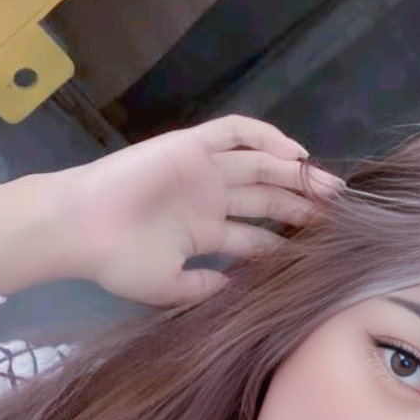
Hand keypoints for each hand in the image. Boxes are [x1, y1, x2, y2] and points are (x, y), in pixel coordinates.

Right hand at [67, 114, 342, 306]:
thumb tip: (239, 286)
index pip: (258, 238)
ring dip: (296, 174)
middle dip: (303, 206)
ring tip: (330, 187)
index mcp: (205, 233)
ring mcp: (203, 171)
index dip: (289, 244)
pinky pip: (234, 131)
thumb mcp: (168, 288)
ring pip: (261, 166)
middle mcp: (210, 200)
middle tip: (340, 215)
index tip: (321, 252)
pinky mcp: (191, 145)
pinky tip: (295, 154)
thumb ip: (205, 287)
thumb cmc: (118, 260)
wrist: (79, 229)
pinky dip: (266, 136)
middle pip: (268, 200)